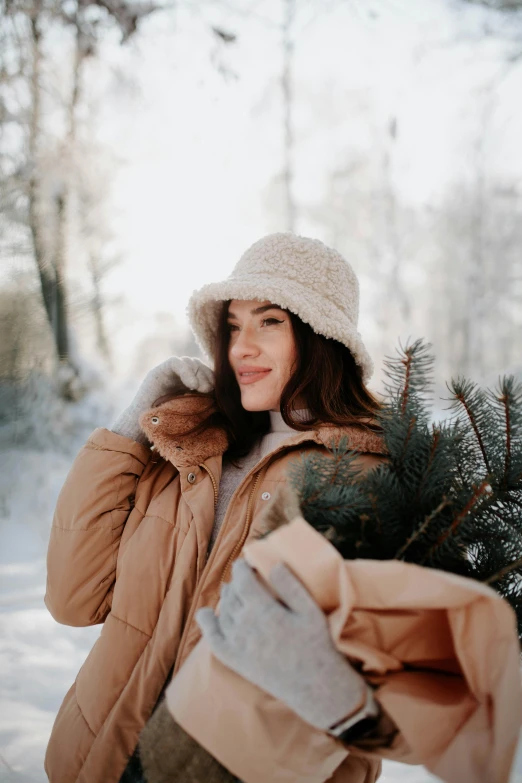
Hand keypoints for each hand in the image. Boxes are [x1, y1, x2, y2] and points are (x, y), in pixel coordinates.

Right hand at [111, 356, 213, 443]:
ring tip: (202, 389)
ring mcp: (168, 373)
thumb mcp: (193, 412)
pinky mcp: (158, 372)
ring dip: (199, 373)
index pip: (206, 373)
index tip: (218, 392)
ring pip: (189, 362)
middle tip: (210, 389)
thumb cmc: (170, 426)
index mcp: (188, 384)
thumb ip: (205, 403)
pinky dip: (186, 371)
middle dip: (207, 375)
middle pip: (199, 365)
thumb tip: (226, 401)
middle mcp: (178, 376)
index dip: (213, 379)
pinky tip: (192, 385)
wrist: (144, 431)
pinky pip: (176, 363)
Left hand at [196, 560, 370, 731]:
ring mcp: (237, 644)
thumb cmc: (315, 644)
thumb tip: (274, 564)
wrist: (313, 686)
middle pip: (231, 594)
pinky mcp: (235, 660)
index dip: (241, 567)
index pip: (241, 579)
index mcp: (262, 610)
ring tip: (234, 592)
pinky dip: (208, 624)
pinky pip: (214, 639)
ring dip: (226, 598)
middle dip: (236, 581)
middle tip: (246, 578)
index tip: (247, 563)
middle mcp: (244, 625)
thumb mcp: (310, 610)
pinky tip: (207, 614)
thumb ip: (290, 585)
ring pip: (223, 612)